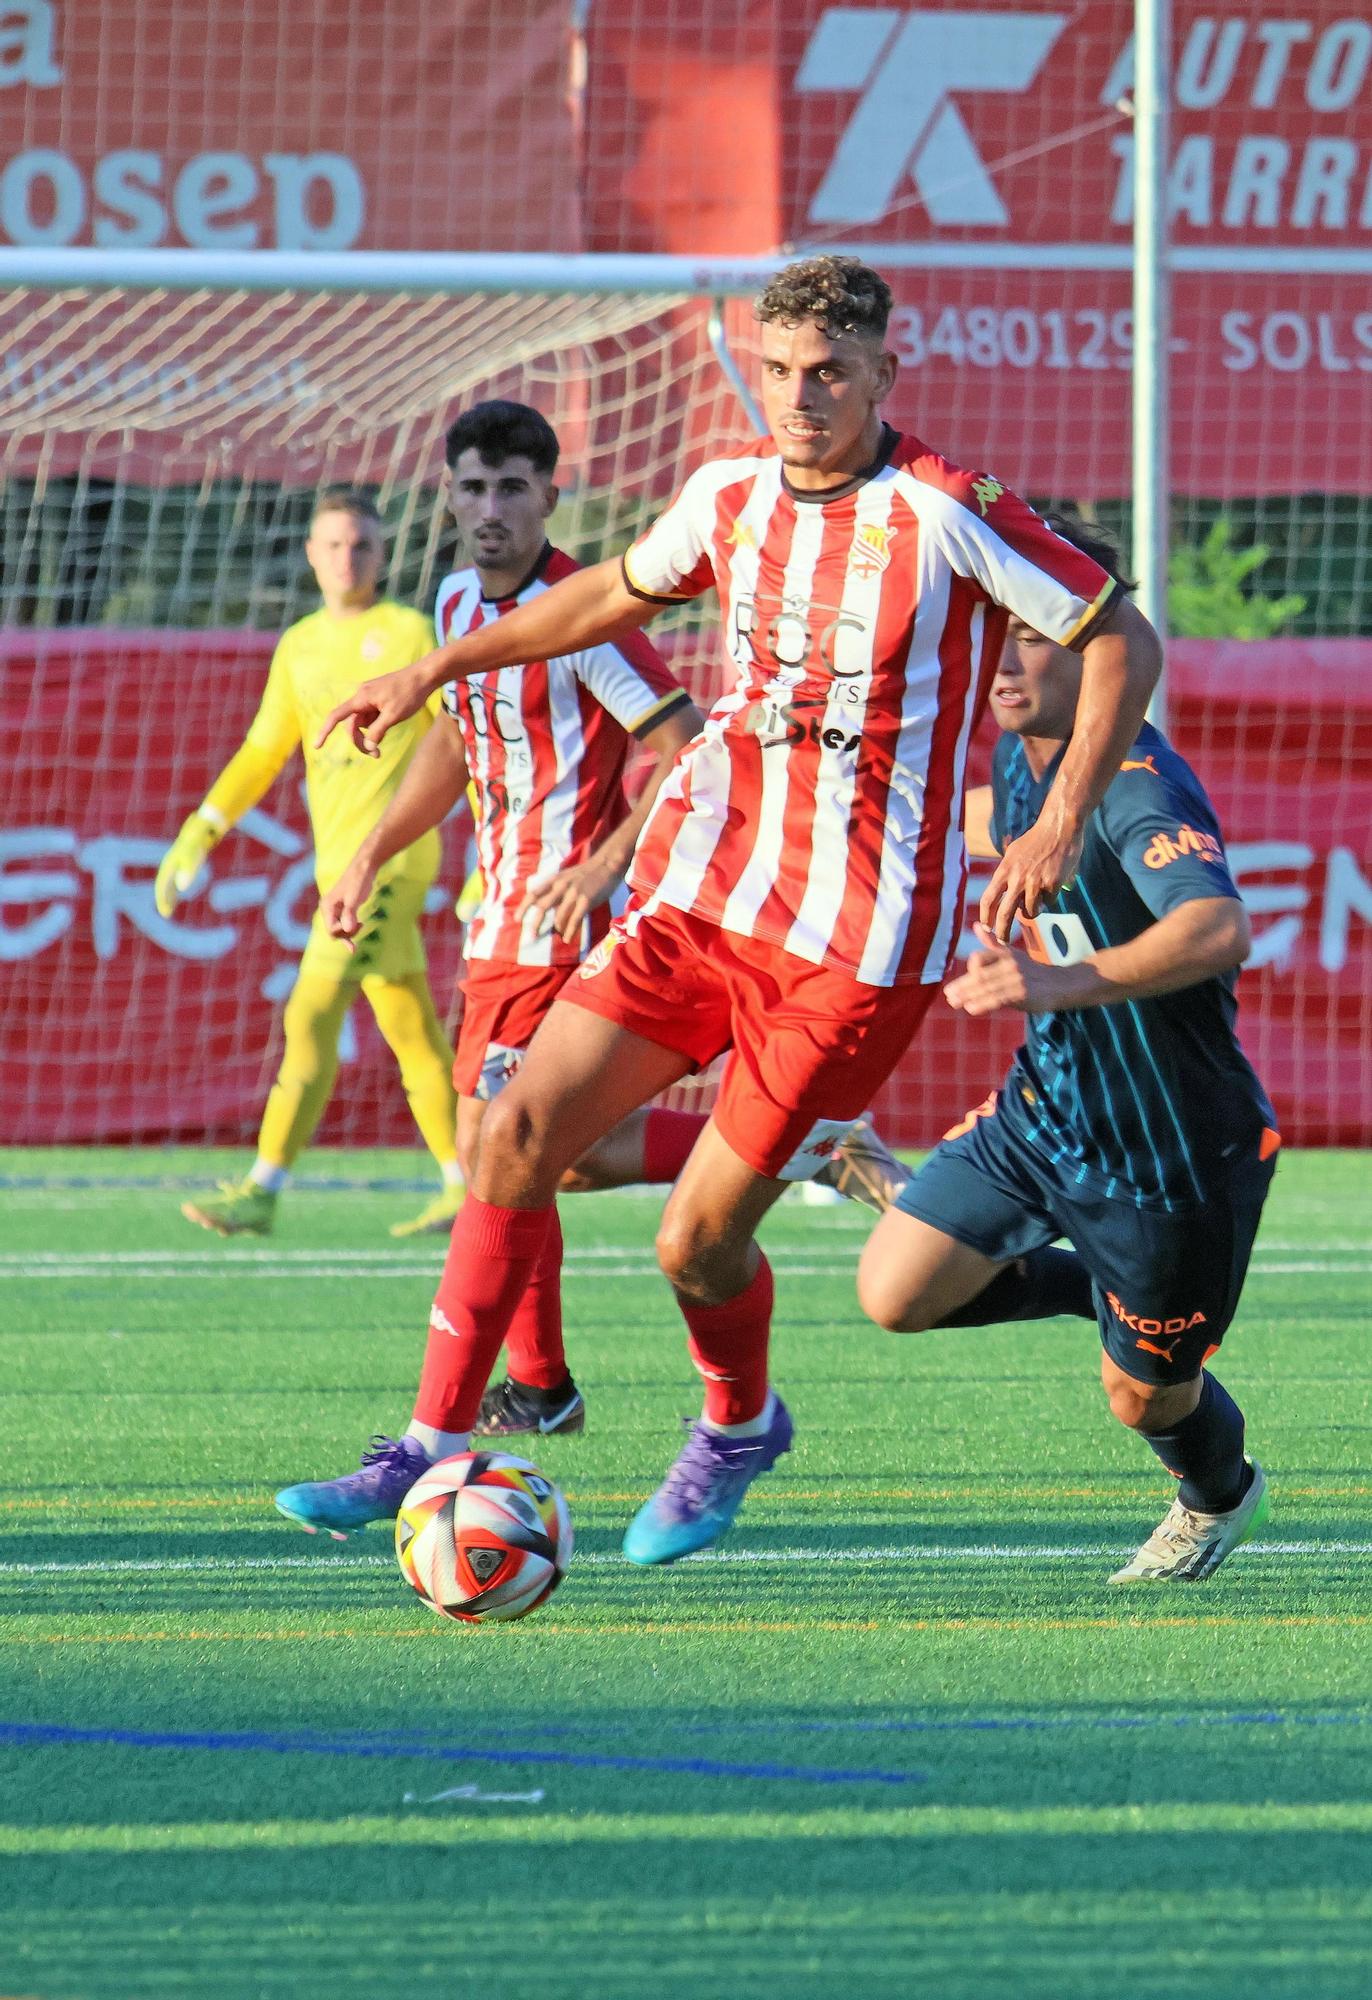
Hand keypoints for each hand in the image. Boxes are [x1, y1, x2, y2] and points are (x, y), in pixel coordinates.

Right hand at [154, 811, 218, 916]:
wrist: (205, 824)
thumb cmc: (198, 838)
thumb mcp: (193, 855)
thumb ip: (187, 870)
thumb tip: (182, 888)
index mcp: (169, 863)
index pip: (162, 885)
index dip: (162, 899)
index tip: (165, 913)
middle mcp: (171, 862)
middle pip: (164, 884)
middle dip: (164, 899)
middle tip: (166, 914)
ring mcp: (178, 860)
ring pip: (170, 881)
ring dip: (169, 894)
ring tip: (170, 908)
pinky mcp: (186, 859)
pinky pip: (178, 876)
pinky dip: (177, 886)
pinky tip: (180, 891)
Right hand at [316, 657, 437, 756]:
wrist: (425, 676)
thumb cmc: (410, 693)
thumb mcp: (394, 716)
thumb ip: (378, 731)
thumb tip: (367, 745)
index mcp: (362, 698)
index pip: (336, 716)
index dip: (325, 731)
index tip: (317, 746)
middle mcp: (362, 696)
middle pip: (352, 724)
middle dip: (360, 740)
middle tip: (376, 754)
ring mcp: (370, 697)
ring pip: (364, 722)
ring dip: (373, 732)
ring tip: (392, 727)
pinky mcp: (378, 699)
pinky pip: (372, 716)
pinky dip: (378, 724)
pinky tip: (393, 720)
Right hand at [320, 858, 377, 946]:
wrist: (364, 868)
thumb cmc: (359, 881)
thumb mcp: (354, 898)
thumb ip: (349, 914)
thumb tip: (347, 930)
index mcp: (327, 907)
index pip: (331, 929)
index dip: (344, 932)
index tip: (360, 924)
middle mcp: (328, 910)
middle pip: (334, 932)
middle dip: (347, 933)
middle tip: (362, 925)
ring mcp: (334, 910)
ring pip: (340, 930)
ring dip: (350, 932)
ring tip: (363, 924)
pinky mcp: (342, 909)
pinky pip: (344, 924)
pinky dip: (351, 929)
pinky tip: (360, 929)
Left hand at [519, 852, 620, 944]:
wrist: (606, 865)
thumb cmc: (585, 874)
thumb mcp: (565, 878)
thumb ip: (554, 891)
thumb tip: (542, 909)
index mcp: (554, 880)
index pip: (534, 893)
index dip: (524, 907)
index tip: (516, 919)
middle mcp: (561, 885)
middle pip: (542, 906)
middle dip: (535, 923)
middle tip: (530, 937)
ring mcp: (574, 893)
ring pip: (559, 916)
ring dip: (557, 928)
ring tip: (558, 937)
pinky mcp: (586, 900)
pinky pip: (575, 919)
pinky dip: (570, 931)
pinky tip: (567, 939)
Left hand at [945, 923, 1071, 1016]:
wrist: (1057, 984)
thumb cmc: (1030, 970)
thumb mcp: (1011, 953)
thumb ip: (991, 943)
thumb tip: (977, 925)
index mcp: (1004, 953)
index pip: (979, 958)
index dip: (967, 971)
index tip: (955, 985)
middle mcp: (1009, 964)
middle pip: (979, 975)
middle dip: (962, 986)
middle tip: (948, 996)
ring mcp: (1016, 979)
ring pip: (986, 988)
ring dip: (968, 996)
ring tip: (954, 1003)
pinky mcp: (1022, 994)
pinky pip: (998, 999)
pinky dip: (982, 1004)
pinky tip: (971, 1008)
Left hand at [979, 815, 1083, 942]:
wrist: (1059, 828)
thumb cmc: (1036, 840)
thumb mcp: (1013, 854)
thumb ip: (1006, 874)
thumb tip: (1000, 894)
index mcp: (1004, 870)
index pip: (988, 899)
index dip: (985, 917)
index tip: (986, 928)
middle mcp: (1017, 878)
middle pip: (1004, 914)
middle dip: (1002, 932)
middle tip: (1004, 941)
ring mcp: (1035, 882)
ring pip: (1030, 912)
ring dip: (1032, 911)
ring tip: (1037, 901)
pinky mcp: (1053, 884)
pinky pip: (1049, 902)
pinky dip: (1050, 898)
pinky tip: (1053, 884)